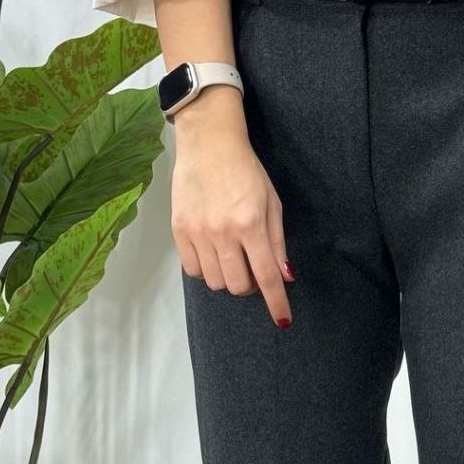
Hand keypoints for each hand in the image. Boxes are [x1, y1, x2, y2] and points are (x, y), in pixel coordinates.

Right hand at [170, 86, 294, 328]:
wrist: (208, 142)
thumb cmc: (246, 170)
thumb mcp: (271, 203)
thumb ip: (277, 243)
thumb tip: (284, 277)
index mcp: (250, 224)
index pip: (266, 277)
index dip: (276, 303)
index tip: (283, 320)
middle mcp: (222, 232)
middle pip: (238, 285)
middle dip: (250, 284)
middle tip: (251, 265)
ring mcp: (198, 232)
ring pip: (215, 281)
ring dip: (227, 277)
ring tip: (231, 255)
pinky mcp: (179, 230)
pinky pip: (193, 270)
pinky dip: (205, 269)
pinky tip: (212, 252)